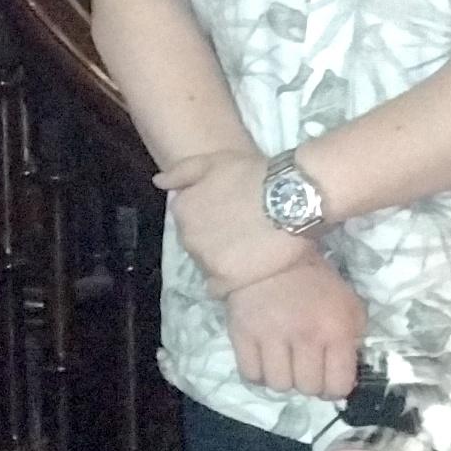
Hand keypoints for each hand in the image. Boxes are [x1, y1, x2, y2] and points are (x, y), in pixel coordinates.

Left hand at [155, 148, 310, 297]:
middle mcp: (187, 236)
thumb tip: (158, 182)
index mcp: (182, 210)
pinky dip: (229, 283)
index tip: (229, 220)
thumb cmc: (254, 175)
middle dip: (214, 243)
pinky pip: (218, 288)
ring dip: (222, 262)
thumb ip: (181, 173)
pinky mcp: (227, 279)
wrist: (292, 198)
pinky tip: (246, 272)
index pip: (188, 224)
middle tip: (242, 236)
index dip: (209, 223)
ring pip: (207, 266)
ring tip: (248, 253)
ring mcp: (206, 259)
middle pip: (196, 246)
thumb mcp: (213, 162)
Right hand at [223, 249, 365, 397]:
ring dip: (283, 378)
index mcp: (335, 331)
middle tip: (304, 365)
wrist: (269, 250)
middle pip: (307, 388)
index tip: (329, 376)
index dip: (334, 387)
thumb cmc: (315, 279)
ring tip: (283, 362)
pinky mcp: (242, 334)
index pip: (338, 386)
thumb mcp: (349, 303)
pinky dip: (258, 373)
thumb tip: (346, 368)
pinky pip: (251, 374)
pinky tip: (264, 360)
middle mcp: (304, 338)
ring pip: (279, 385)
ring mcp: (270, 338)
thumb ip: (353, 337)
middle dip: (308, 382)